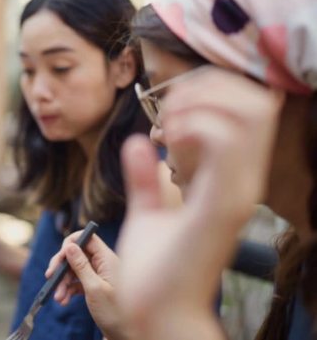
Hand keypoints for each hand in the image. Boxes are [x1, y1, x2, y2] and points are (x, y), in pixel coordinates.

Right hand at [45, 233, 127, 339]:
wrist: (126, 335)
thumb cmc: (116, 313)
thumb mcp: (94, 288)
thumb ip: (81, 265)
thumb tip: (69, 246)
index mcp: (107, 259)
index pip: (88, 238)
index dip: (71, 243)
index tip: (60, 257)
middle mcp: (104, 264)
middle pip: (77, 253)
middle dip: (62, 266)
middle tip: (50, 277)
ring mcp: (99, 275)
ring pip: (75, 269)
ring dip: (63, 281)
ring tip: (57, 297)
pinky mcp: (95, 286)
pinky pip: (77, 281)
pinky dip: (68, 289)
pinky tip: (63, 300)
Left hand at [117, 68, 281, 339]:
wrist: (156, 313)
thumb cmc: (156, 269)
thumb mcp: (148, 212)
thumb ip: (145, 177)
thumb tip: (140, 142)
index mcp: (230, 182)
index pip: (251, 110)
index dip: (214, 90)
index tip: (172, 106)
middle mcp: (242, 183)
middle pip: (259, 102)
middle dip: (211, 87)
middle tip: (172, 107)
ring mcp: (237, 193)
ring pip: (252, 114)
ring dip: (205, 102)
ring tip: (171, 122)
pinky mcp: (221, 206)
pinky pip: (227, 145)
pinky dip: (198, 126)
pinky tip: (171, 137)